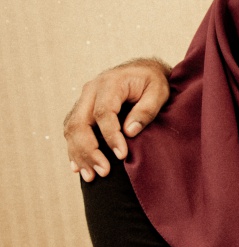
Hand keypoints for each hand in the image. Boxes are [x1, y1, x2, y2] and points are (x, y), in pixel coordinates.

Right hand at [64, 57, 170, 180]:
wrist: (144, 70)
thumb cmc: (154, 81)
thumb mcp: (159, 92)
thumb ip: (146, 110)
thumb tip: (130, 132)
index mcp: (110, 83)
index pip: (103, 112)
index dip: (111, 136)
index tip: (122, 155)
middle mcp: (91, 90)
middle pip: (80, 122)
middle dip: (89, 150)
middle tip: (104, 172)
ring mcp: (84, 100)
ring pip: (72, 128)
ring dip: (79, 154)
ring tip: (92, 176)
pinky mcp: (83, 109)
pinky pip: (72, 130)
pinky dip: (74, 149)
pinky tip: (79, 167)